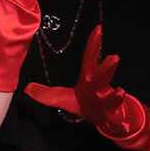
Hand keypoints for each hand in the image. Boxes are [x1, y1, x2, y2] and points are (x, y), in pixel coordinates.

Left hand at [25, 25, 149, 150]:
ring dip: (116, 97)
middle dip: (106, 68)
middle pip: (102, 77)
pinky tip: (122, 120)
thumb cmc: (85, 104)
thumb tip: (27, 88)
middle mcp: (99, 89)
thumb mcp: (62, 99)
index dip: (93, 46)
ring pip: (112, 99)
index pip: (89, 60)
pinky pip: (117, 119)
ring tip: (121, 92)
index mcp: (88, 80)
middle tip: (113, 57)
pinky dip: (120, 121)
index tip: (98, 29)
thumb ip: (45, 94)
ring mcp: (108, 103)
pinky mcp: (112, 117)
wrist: (106, 120)